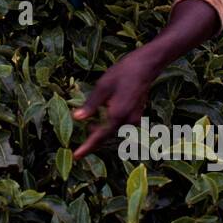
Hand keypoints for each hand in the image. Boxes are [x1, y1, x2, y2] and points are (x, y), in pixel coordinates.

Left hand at [71, 44, 163, 159]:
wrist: (146, 66)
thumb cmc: (122, 73)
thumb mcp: (102, 87)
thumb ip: (90, 105)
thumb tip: (77, 118)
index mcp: (118, 115)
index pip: (100, 136)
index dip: (87, 147)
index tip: (77, 156)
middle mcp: (128, 121)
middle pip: (107, 135)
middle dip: (93, 139)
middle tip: (80, 145)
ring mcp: (134, 118)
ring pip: (114, 130)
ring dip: (101, 129)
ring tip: (89, 125)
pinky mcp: (137, 113)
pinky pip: (120, 124)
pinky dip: (110, 123)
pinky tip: (103, 114)